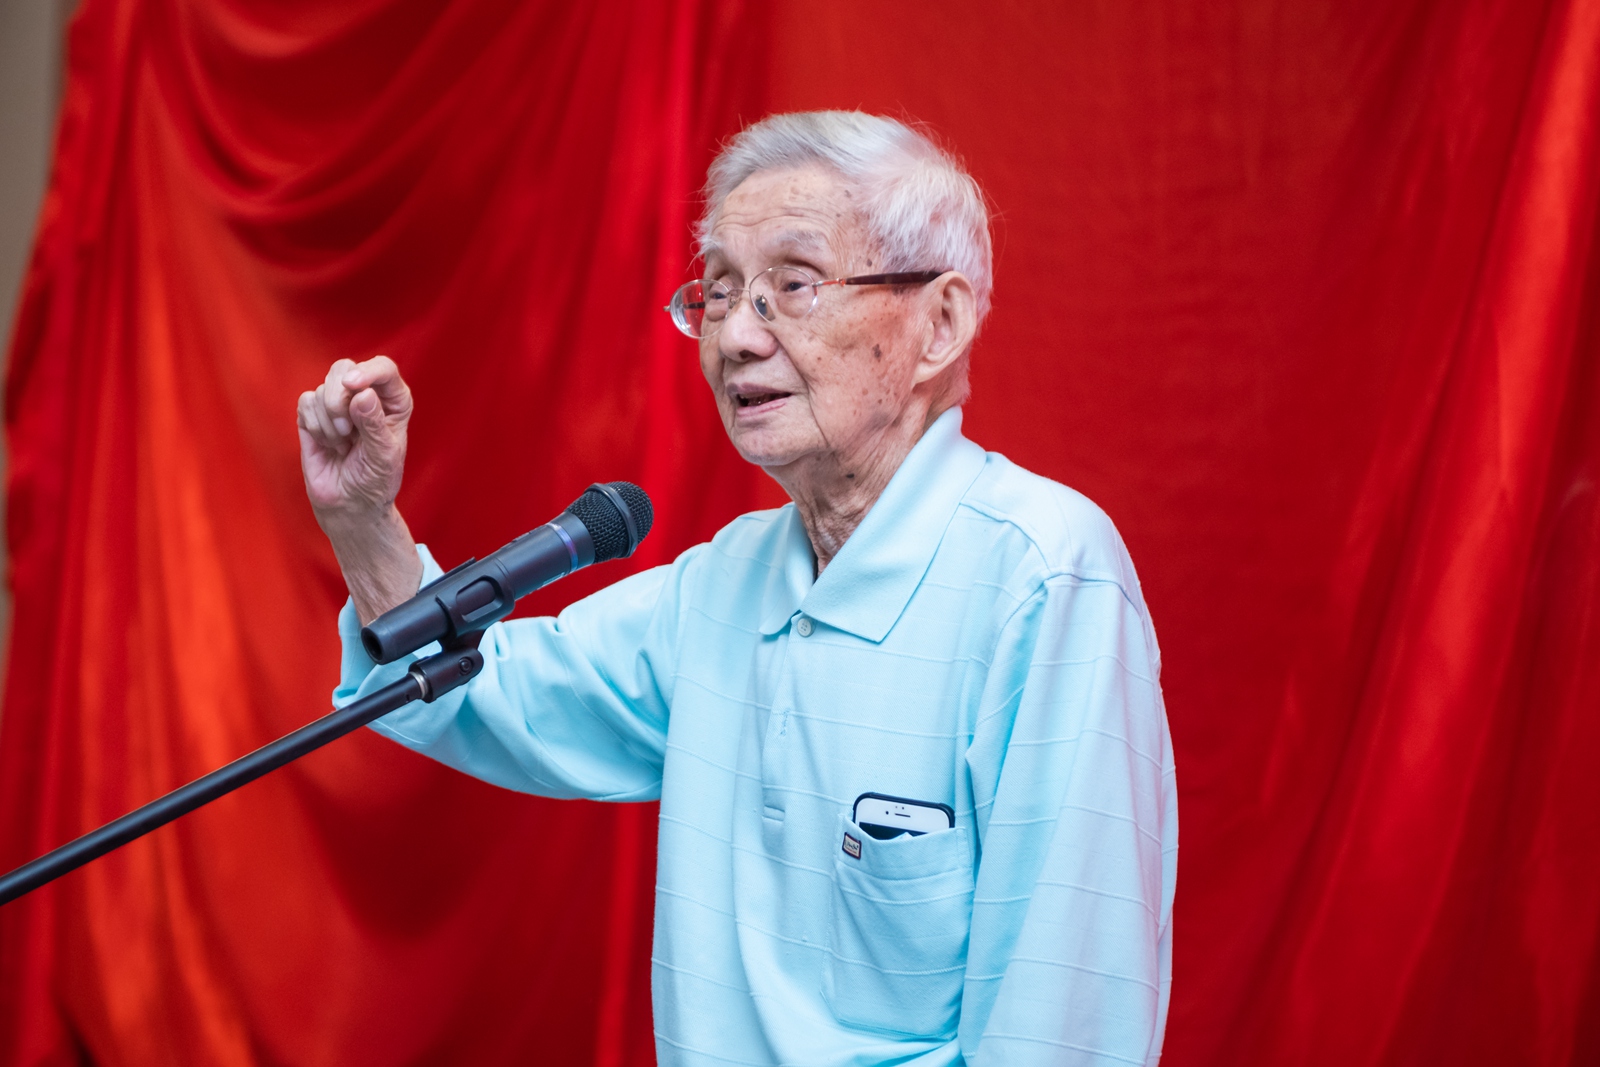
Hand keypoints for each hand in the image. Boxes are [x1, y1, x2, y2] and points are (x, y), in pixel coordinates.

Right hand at [297, 356, 411, 520]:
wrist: (349, 504)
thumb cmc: (375, 481)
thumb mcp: (383, 456)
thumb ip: (374, 424)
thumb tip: (362, 393)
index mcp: (394, 400)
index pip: (383, 368)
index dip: (367, 371)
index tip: (353, 386)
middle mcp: (366, 394)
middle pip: (344, 368)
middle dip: (339, 399)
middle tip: (346, 431)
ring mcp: (338, 402)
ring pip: (323, 389)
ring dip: (330, 423)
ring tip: (343, 446)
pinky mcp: (313, 413)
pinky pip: (305, 402)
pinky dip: (315, 426)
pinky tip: (328, 444)